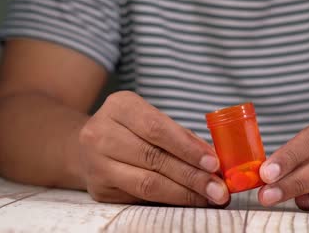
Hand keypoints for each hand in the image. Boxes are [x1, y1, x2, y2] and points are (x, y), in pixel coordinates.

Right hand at [78, 91, 228, 205]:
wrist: (90, 144)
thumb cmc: (132, 129)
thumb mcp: (152, 120)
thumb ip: (181, 137)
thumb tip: (214, 161)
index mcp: (120, 107)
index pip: (157, 129)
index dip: (188, 148)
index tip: (214, 163)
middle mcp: (101, 133)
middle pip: (154, 158)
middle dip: (192, 176)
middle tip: (219, 189)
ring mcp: (96, 163)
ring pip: (147, 183)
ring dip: (183, 193)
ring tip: (208, 197)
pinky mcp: (99, 189)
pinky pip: (139, 198)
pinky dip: (168, 201)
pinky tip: (187, 200)